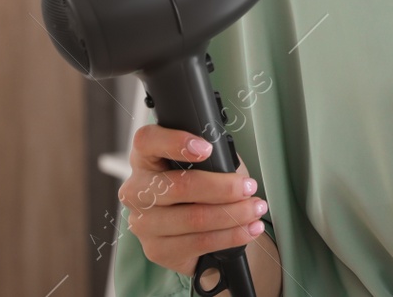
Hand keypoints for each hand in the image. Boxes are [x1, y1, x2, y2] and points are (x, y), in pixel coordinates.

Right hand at [119, 123, 269, 282]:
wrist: (195, 225)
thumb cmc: (202, 184)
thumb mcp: (207, 162)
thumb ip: (212, 157)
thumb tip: (232, 168)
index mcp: (145, 158)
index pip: (147, 141)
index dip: (175, 142)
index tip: (207, 148)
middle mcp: (136, 190)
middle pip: (179, 186)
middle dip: (223, 187)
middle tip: (249, 186)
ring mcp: (143, 223)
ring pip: (194, 218)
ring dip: (234, 214)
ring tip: (256, 208)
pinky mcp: (157, 250)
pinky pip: (200, 242)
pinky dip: (232, 235)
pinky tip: (248, 228)